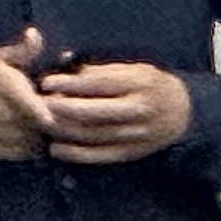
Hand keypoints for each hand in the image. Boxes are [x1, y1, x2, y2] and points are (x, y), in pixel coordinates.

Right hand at [0, 34, 53, 161]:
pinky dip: (40, 140)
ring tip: (37, 115)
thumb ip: (22, 50)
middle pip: (59, 121)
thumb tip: (35, 33)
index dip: (63, 99)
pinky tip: (28, 127)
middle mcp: (21, 124)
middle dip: (61, 113)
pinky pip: (40, 149)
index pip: (58, 105)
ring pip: (52, 137)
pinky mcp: (17, 155)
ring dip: (52, 129)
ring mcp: (19, 142)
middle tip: (51, 102)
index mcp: (20, 98)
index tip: (56, 93)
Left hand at [40, 59, 192, 164]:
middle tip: (39, 104)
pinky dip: (76, 154)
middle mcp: (139, 110)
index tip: (46, 83)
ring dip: (64, 131)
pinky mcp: (133, 152)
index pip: (98, 84)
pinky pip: (101, 156)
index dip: (69, 84)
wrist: (182, 112)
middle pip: (93, 112)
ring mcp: (137, 134)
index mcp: (138, 84)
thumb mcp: (131, 69)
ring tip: (42, 124)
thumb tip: (63, 64)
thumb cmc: (146, 84)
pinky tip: (56, 148)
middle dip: (62, 108)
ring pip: (94, 135)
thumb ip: (100, 70)